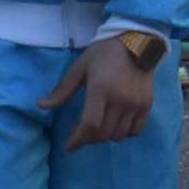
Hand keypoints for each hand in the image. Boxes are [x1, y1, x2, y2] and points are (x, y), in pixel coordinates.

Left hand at [41, 32, 159, 150]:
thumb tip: (41, 106)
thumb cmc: (103, 54)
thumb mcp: (79, 68)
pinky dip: (124, 134)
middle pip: (103, 134)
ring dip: (105, 137)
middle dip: (89, 139)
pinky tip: (116, 125)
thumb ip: (62, 90)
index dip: (78, 140)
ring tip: (99, 128)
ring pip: (118, 136)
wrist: (136, 42)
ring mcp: (135, 104)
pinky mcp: (147, 105)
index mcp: (100, 89)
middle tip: (82, 135)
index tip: (69, 147)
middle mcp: (120, 100)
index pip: (90, 125)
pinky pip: (135, 131)